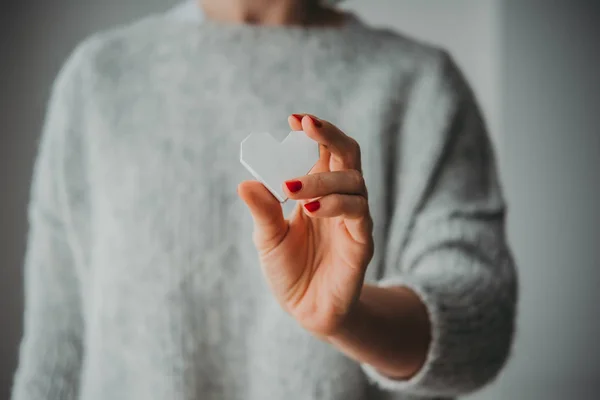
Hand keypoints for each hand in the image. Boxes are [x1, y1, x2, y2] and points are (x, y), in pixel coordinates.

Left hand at [238, 114, 373, 336]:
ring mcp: (353, 219)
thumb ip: (263, 211)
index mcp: (318, 191)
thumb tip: (245, 182)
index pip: (324, 151)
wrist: (306, 309)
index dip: (314, 133)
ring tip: (292, 189)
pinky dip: (334, 206)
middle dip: (329, 135)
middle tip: (305, 125)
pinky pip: (358, 214)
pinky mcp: (362, 242)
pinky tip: (309, 210)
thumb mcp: (268, 239)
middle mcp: (339, 199)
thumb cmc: (289, 270)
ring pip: (353, 182)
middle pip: (347, 155)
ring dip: (322, 178)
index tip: (293, 119)